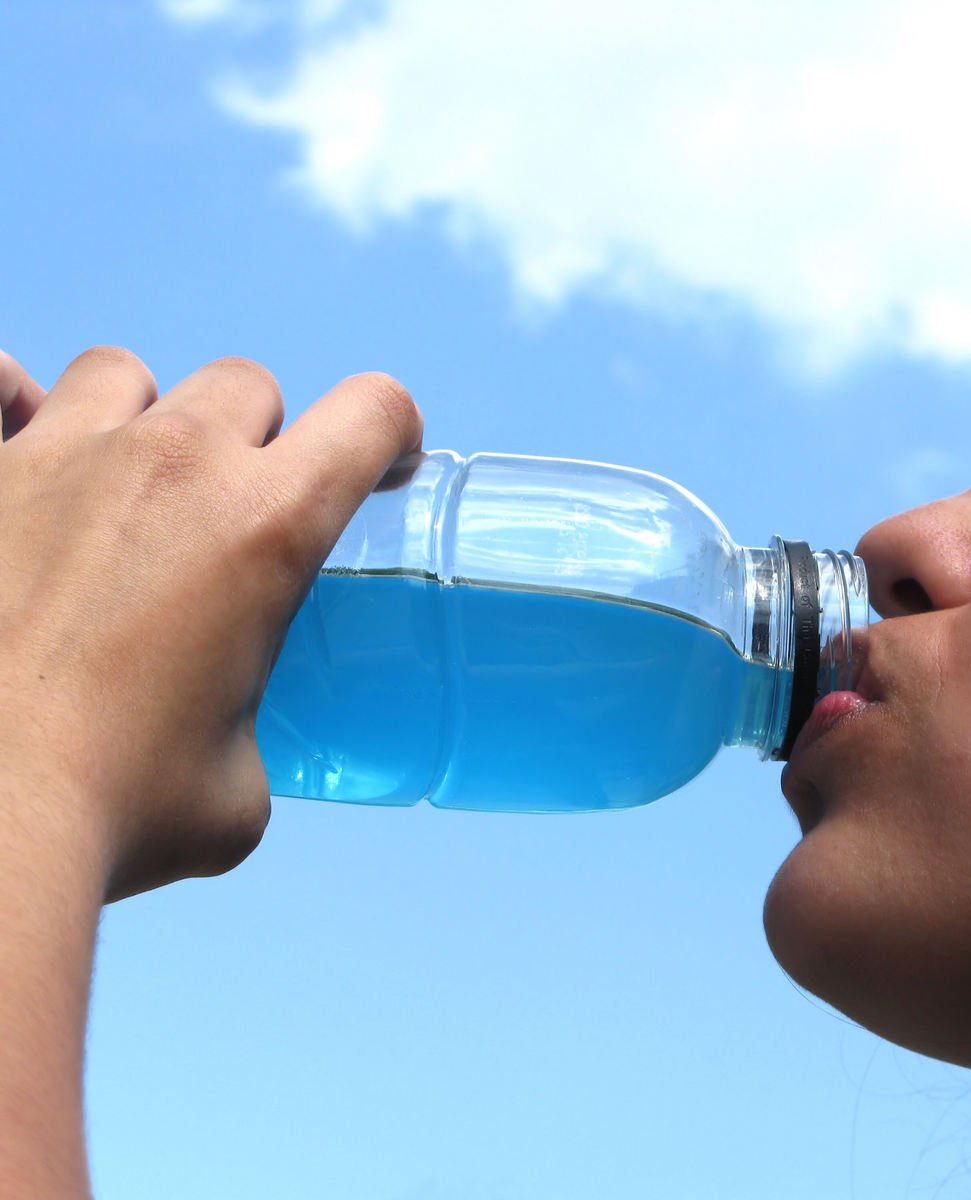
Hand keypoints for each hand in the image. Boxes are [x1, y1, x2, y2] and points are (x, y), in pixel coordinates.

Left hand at [0, 347, 422, 901]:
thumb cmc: (110, 808)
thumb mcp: (235, 790)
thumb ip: (240, 731)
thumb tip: (213, 747)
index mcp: (268, 528)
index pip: (370, 414)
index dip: (390, 431)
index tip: (379, 467)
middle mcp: (174, 464)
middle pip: (246, 386)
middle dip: (255, 439)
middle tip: (230, 514)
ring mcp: (61, 455)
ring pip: (123, 374)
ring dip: (139, 419)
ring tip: (117, 489)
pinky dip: (10, 404)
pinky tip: (13, 447)